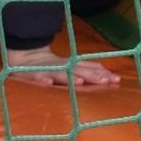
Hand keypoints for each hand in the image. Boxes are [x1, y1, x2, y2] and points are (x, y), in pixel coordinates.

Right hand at [2, 47, 122, 89]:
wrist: (24, 57)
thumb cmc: (51, 67)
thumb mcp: (70, 68)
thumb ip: (88, 71)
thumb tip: (111, 76)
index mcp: (72, 66)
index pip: (90, 68)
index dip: (102, 73)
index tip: (116, 80)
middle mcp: (62, 67)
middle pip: (79, 70)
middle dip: (92, 76)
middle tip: (105, 81)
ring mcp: (47, 70)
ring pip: (60, 73)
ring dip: (70, 77)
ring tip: (81, 83)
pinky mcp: (31, 74)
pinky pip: (37, 76)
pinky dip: (43, 79)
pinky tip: (48, 83)